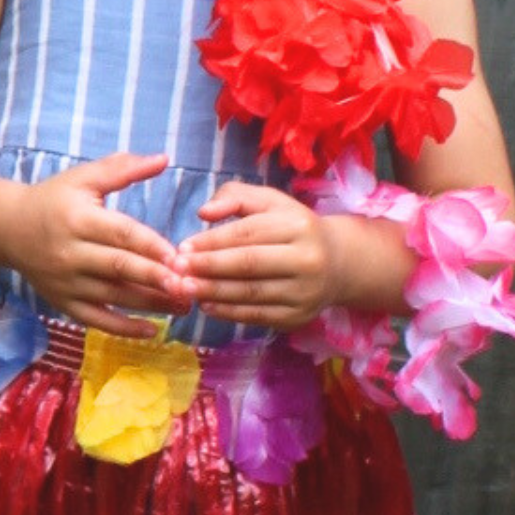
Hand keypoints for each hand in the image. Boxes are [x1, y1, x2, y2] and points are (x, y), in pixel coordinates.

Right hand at [10, 152, 188, 337]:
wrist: (8, 228)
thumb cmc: (53, 199)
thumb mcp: (83, 178)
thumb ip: (123, 169)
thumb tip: (163, 159)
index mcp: (78, 219)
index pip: (120, 233)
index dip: (150, 245)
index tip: (179, 256)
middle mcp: (70, 253)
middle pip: (119, 267)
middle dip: (155, 278)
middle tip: (188, 286)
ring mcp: (66, 282)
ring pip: (113, 296)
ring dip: (151, 304)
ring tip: (184, 305)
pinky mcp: (63, 303)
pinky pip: (96, 320)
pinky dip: (124, 328)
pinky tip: (152, 329)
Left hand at [175, 182, 338, 330]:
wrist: (338, 263)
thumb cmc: (291, 227)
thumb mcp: (269, 202)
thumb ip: (234, 197)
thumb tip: (203, 213)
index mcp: (298, 226)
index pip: (247, 234)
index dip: (212, 241)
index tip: (182, 247)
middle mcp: (307, 260)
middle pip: (249, 265)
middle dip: (208, 268)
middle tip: (176, 270)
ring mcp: (305, 292)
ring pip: (251, 293)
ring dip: (213, 292)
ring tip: (184, 288)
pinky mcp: (299, 317)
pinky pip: (258, 315)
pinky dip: (228, 312)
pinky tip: (206, 305)